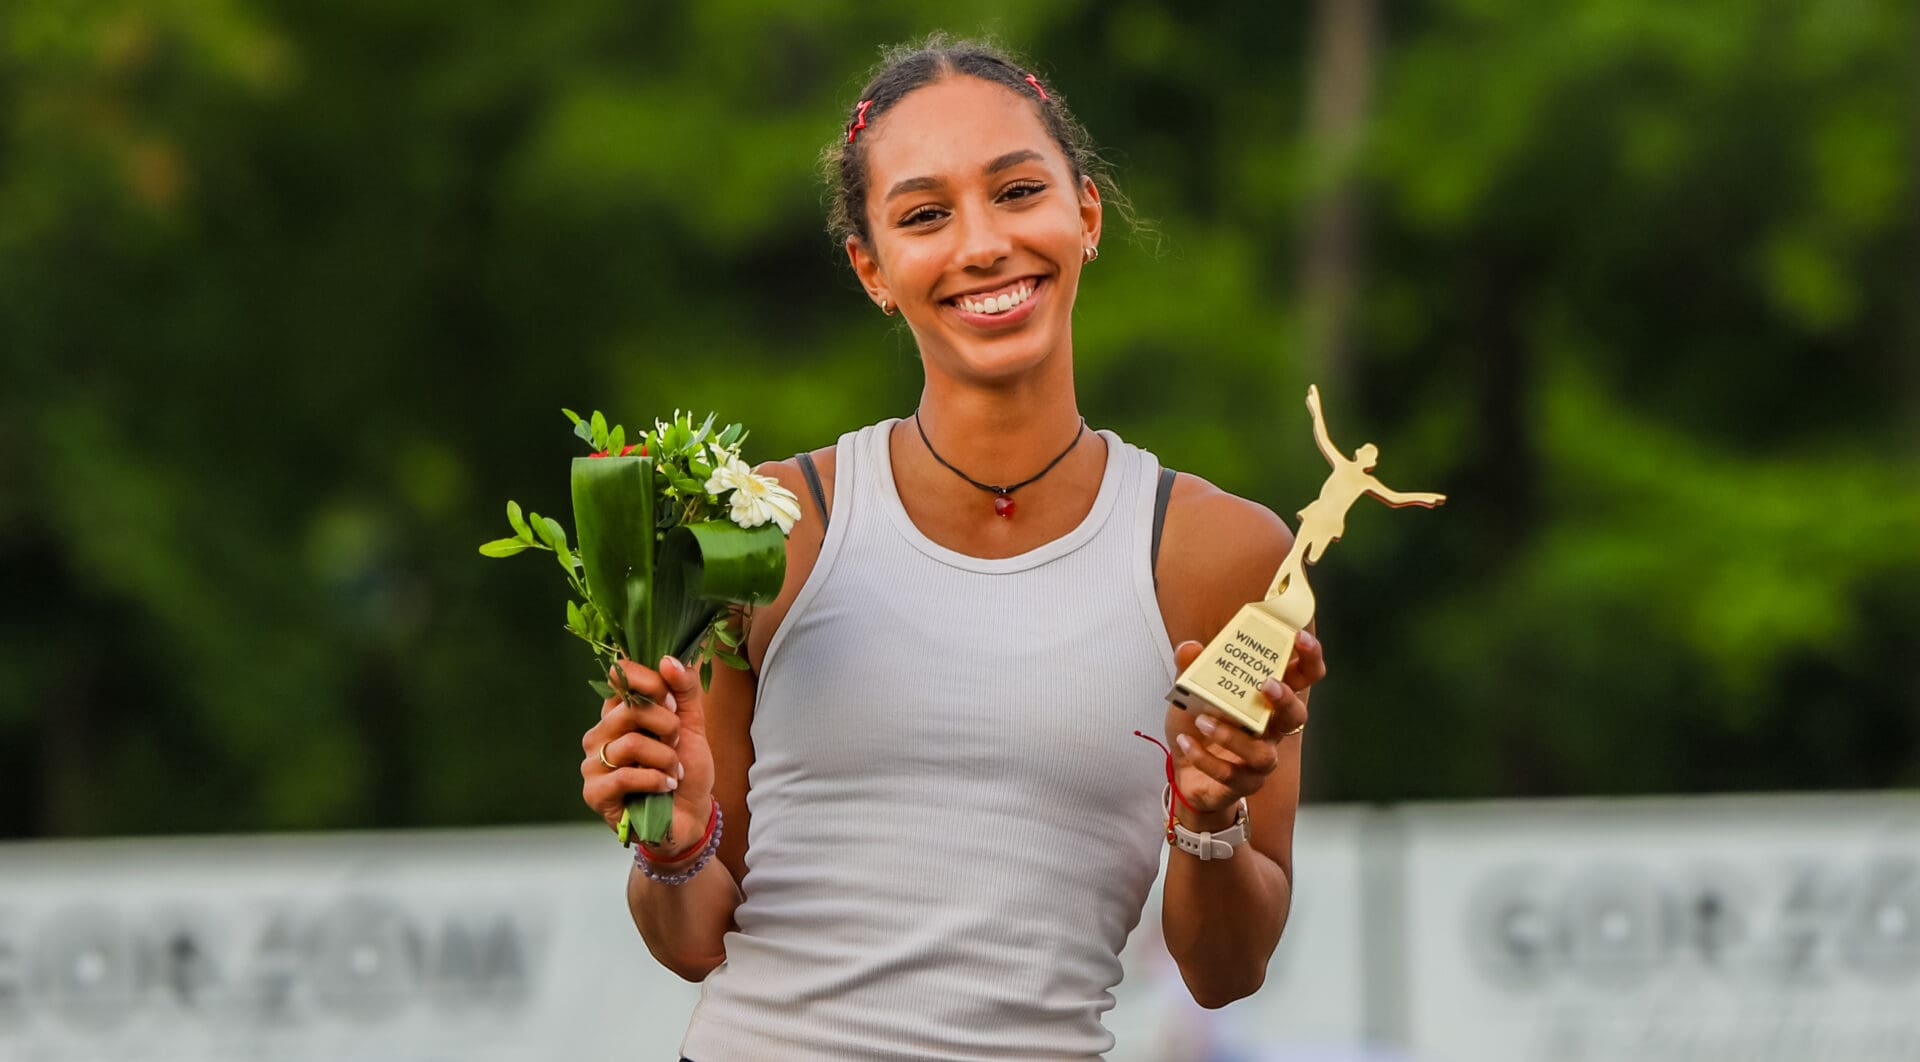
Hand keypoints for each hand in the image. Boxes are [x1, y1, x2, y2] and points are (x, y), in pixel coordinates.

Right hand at [579, 655, 716, 856]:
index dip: (651, 683)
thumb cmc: (684, 770)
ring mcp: (593, 763)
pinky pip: (623, 775)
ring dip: (664, 758)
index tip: (674, 703)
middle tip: (677, 742)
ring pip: (629, 743)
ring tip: (673, 771)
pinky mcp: (594, 793)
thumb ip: (685, 689)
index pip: (621, 676)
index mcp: (618, 713)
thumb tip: (668, 659)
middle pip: (629, 709)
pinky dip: (655, 780)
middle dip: (666, 724)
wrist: (689, 817)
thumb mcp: (693, 724)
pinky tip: (666, 786)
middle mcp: (600, 734)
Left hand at [1163, 628, 1325, 825]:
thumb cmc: (1200, 724)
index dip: (1309, 658)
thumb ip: (1190, 667)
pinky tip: (1186, 743)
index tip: (1300, 637)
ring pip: (1263, 753)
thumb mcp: (1190, 691)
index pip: (1302, 677)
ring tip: (1203, 720)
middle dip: (1285, 699)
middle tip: (1265, 684)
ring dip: (1234, 736)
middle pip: (1296, 716)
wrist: (1185, 770)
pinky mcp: (1241, 783)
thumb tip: (1189, 647)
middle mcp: (1271, 729)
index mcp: (1267, 699)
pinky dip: (1206, 758)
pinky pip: (1230, 775)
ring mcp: (1259, 759)